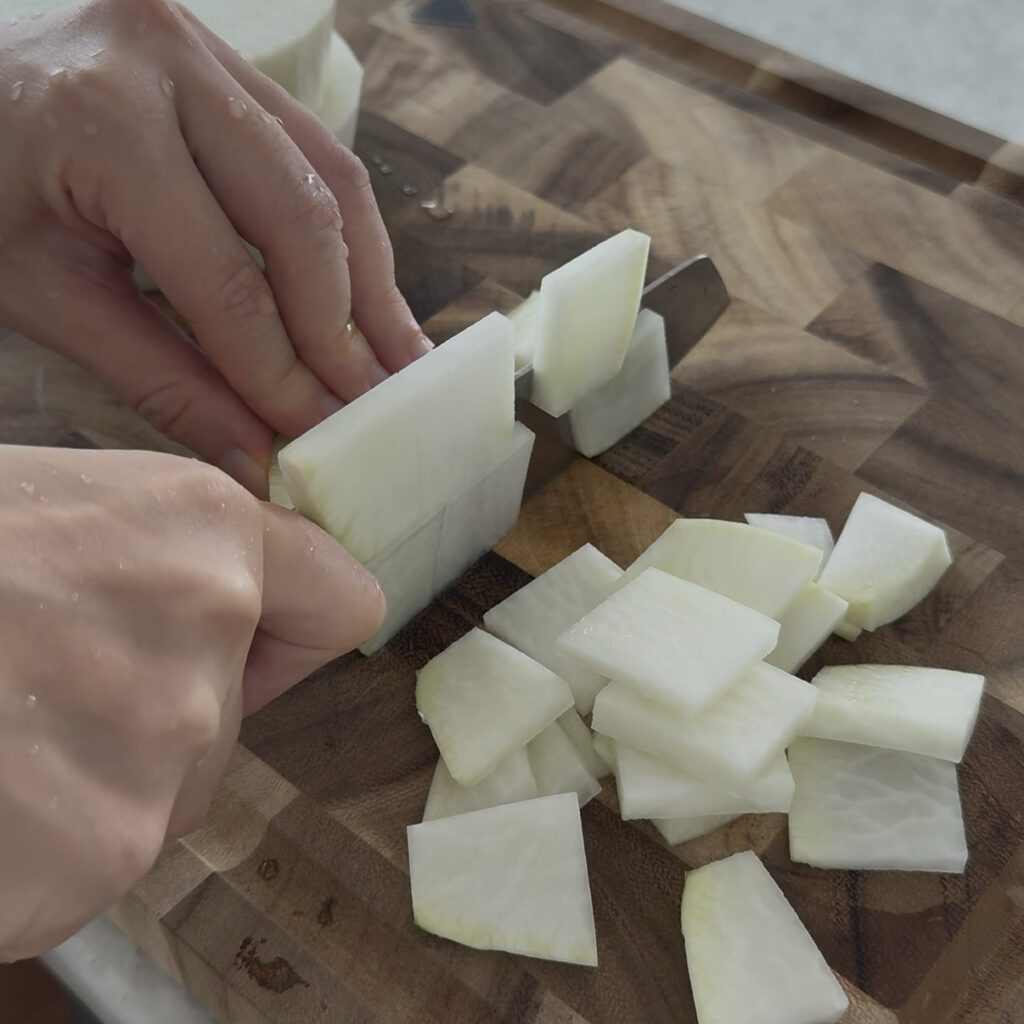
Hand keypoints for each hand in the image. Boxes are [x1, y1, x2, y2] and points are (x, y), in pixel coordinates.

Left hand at [0, 0, 429, 496]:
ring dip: (370, 284)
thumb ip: (159, 378)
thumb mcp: (45, 293)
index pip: (226, 277)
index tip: (316, 431)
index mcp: (102, 121)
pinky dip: (350, 241)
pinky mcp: (236, 64)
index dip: (280, 369)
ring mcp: (211, 49)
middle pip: (303, 218)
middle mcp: (169, 61)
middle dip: (344, 328)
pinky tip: (368, 301)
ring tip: (397, 362)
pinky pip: (321, 158)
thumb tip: (259, 456)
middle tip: (371, 404)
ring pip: (334, 181)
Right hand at [0, 445, 384, 959]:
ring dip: (79, 789)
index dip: (289, 632)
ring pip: (155, 799)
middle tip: (30, 687)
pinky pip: (84, 866)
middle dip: (145, 719)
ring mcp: (156, 754)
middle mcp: (207, 634)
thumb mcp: (59, 513)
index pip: (339, 603)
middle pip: (226, 722)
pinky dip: (25, 856)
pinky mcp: (91, 858)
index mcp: (205, 533)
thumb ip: (165, 565)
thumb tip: (230, 621)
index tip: (252, 641)